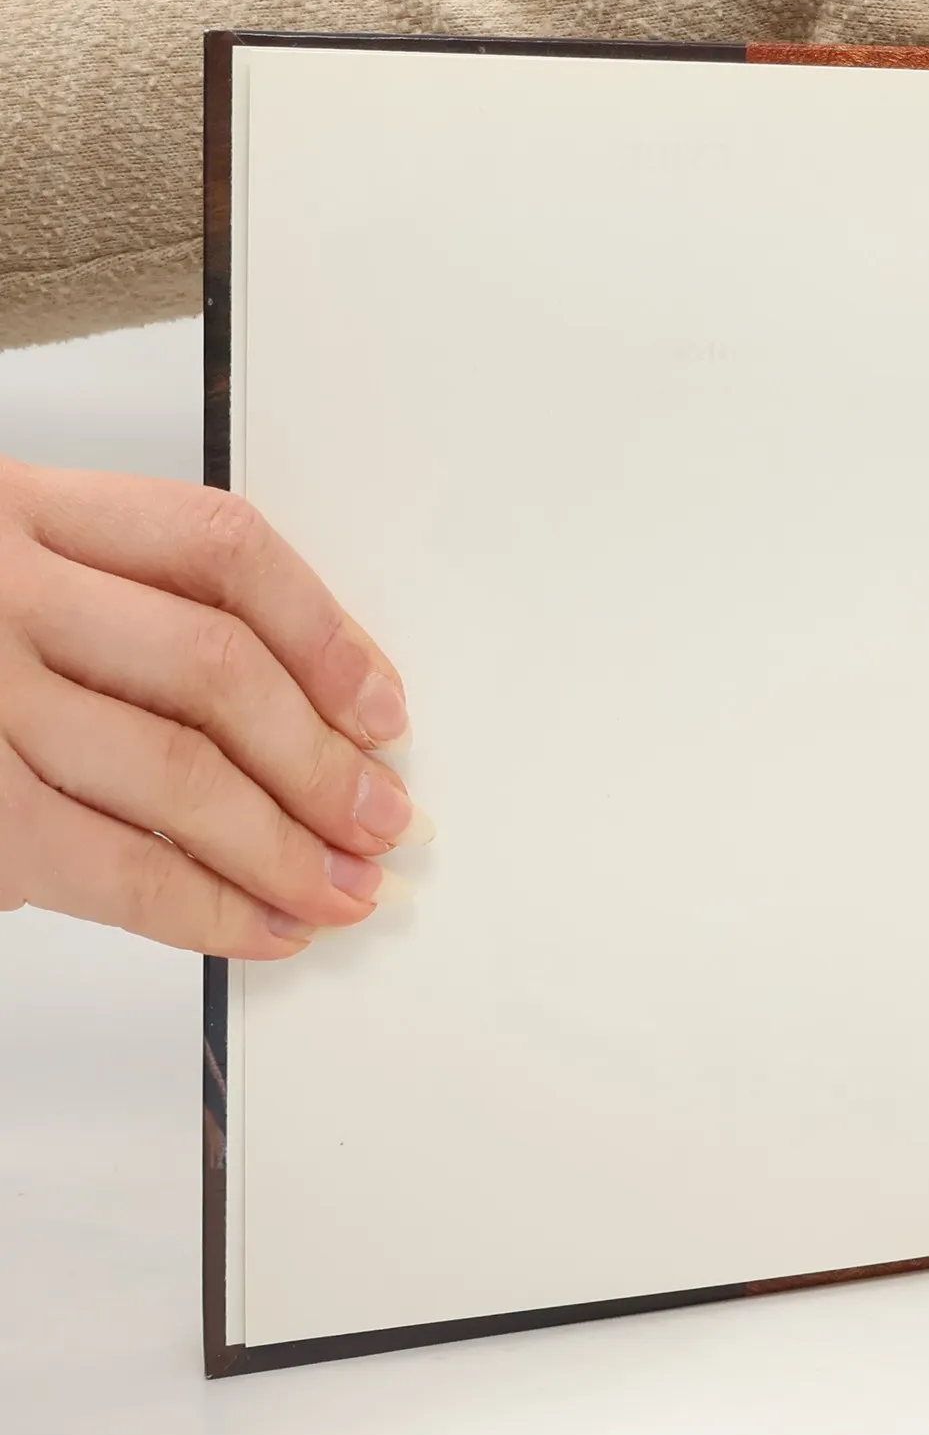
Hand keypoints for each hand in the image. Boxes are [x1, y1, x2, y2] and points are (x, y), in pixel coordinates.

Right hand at [0, 460, 430, 958]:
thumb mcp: (4, 576)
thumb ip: (114, 610)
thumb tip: (302, 720)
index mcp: (23, 508)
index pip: (221, 549)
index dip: (326, 632)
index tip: (383, 706)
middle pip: (215, 667)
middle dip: (321, 761)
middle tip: (384, 819)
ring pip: (174, 770)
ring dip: (282, 846)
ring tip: (343, 888)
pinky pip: (107, 864)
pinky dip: (203, 908)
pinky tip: (262, 927)